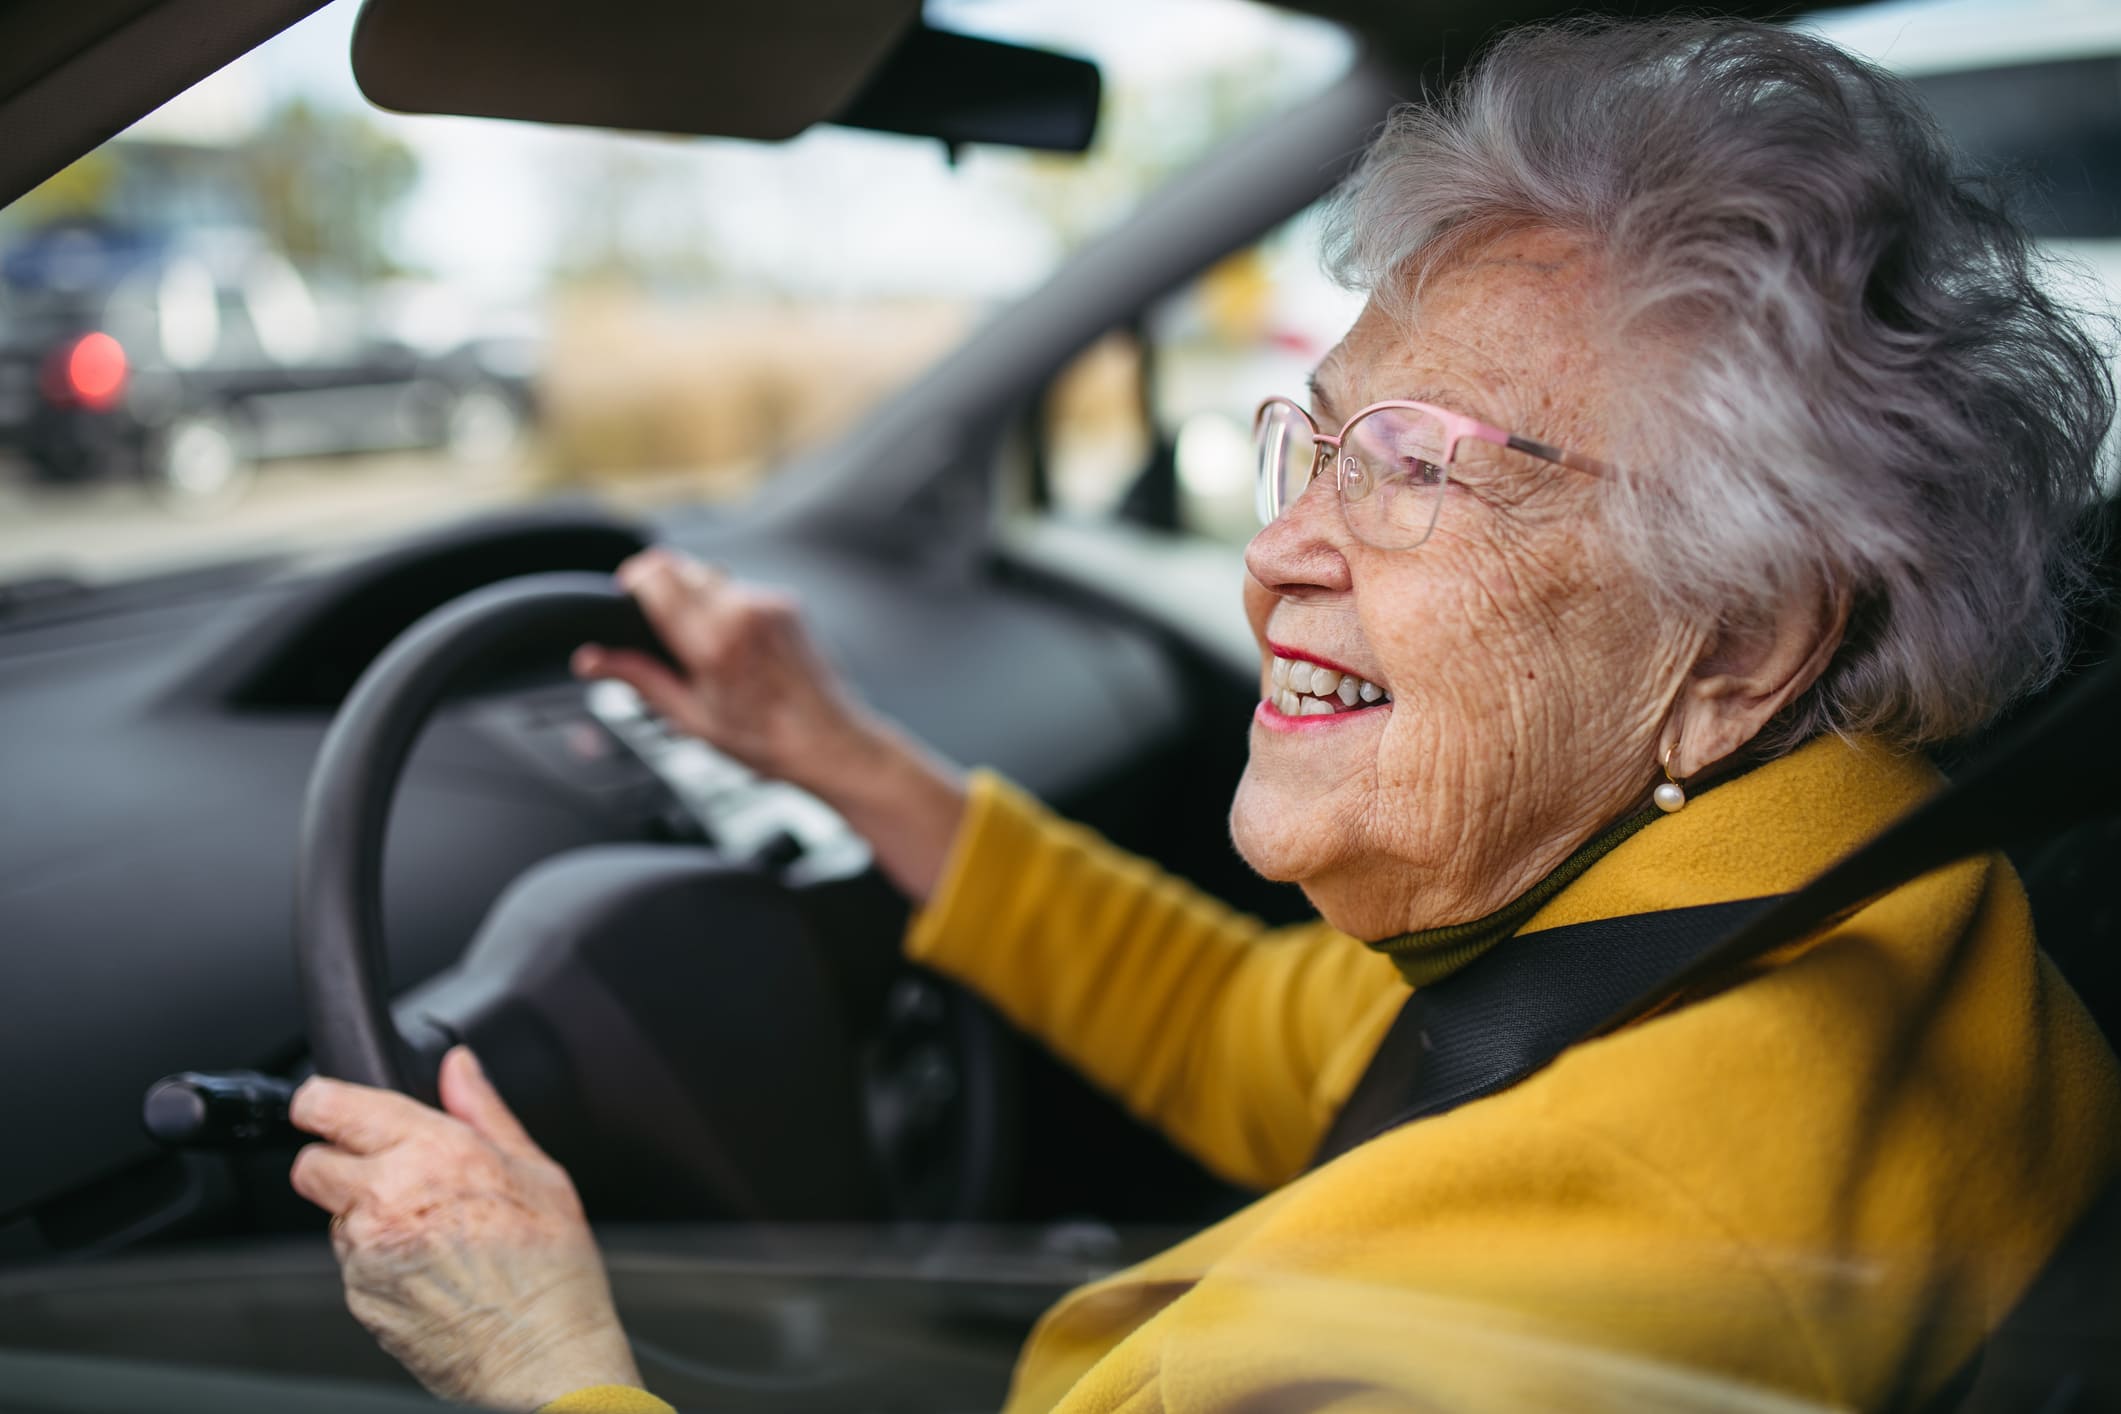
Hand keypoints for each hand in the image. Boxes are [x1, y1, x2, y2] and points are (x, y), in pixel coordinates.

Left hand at [289, 1048, 641, 1410]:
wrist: (543, 1354)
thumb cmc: (551, 1268)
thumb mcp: (537, 1170)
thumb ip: (484, 1110)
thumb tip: (459, 1068)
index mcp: (432, 1153)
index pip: (331, 1107)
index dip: (321, 1103)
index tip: (326, 1107)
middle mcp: (387, 1198)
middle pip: (311, 1164)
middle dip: (338, 1163)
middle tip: (386, 1175)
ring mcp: (366, 1253)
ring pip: (333, 1217)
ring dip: (363, 1216)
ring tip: (427, 1232)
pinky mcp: (359, 1297)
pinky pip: (351, 1265)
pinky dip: (376, 1261)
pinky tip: (427, 1268)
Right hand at [576, 547, 970, 899]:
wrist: (831, 743)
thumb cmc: (765, 741)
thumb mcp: (691, 717)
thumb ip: (639, 678)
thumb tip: (590, 660)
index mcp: (713, 641)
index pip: (656, 575)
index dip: (632, 580)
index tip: (626, 597)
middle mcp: (742, 612)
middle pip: (680, 566)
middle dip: (661, 587)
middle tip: (658, 627)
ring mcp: (769, 604)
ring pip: (712, 577)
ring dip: (696, 599)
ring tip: (703, 647)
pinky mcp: (787, 604)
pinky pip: (742, 591)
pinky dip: (728, 609)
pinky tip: (736, 649)